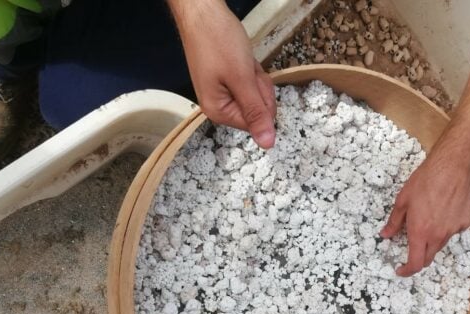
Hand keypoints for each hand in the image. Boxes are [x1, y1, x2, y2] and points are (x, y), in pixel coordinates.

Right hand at [173, 0, 275, 147]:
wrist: (202, 10)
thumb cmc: (217, 40)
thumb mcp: (242, 78)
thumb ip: (256, 112)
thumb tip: (267, 144)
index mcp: (218, 111)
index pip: (256, 122)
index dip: (262, 101)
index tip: (250, 80)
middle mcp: (219, 106)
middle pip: (258, 109)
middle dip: (259, 86)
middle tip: (245, 67)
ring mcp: (224, 92)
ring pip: (257, 94)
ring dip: (256, 76)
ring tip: (241, 60)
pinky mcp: (228, 80)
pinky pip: (251, 82)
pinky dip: (251, 69)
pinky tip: (241, 58)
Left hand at [381, 150, 469, 276]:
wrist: (453, 166)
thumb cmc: (426, 180)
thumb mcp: (402, 201)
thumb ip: (394, 222)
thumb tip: (385, 234)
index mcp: (420, 232)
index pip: (415, 263)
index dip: (407, 271)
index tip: (401, 270)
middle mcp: (438, 235)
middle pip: (428, 258)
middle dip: (418, 258)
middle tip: (411, 248)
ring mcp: (453, 230)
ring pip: (440, 244)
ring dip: (431, 241)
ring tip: (427, 220)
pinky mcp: (465, 222)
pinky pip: (452, 231)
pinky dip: (445, 227)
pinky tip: (442, 211)